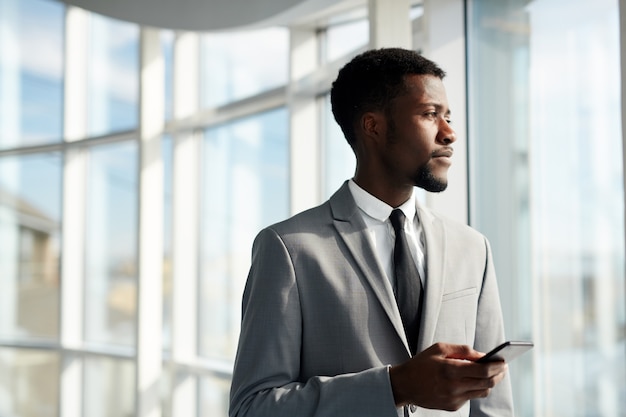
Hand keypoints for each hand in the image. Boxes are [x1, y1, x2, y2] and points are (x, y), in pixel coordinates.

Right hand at [389, 343, 506, 410]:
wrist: (404, 385)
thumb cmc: (421, 364)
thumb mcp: (439, 348)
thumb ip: (462, 349)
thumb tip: (482, 354)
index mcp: (450, 369)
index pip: (483, 370)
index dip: (497, 366)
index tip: (504, 361)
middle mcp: (454, 387)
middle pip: (487, 383)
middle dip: (498, 374)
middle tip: (502, 367)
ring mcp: (454, 399)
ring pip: (482, 392)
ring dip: (489, 382)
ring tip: (490, 373)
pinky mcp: (452, 406)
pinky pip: (470, 397)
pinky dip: (474, 388)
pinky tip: (470, 380)